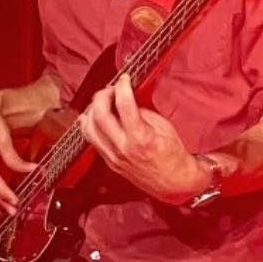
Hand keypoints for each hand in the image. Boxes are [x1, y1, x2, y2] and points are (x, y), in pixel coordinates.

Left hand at [79, 76, 204, 204]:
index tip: (124, 79)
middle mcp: (122, 148)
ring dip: (91, 110)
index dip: (122, 86)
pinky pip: (91, 140)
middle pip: (99, 115)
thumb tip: (126, 98)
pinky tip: (94, 117)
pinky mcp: (109, 162)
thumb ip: (142, 112)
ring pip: (88, 129)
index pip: (124, 105)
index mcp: (140, 138)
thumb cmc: (173, 155)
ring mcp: (112, 157)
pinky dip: (89, 125)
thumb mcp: (163, 127)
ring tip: (101, 102)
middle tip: (110, 89)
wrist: (173, 182)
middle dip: (102, 96)